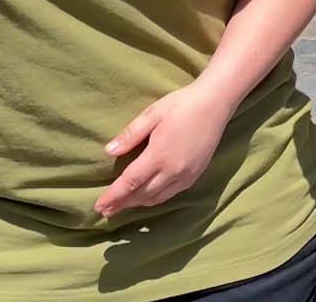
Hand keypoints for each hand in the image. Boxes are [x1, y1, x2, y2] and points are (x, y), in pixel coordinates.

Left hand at [96, 81, 236, 218]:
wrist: (215, 104)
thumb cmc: (181, 105)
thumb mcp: (152, 114)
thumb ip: (130, 135)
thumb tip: (108, 151)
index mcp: (158, 156)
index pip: (130, 183)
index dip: (113, 197)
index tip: (99, 206)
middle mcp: (172, 172)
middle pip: (141, 195)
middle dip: (122, 204)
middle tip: (105, 211)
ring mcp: (185, 176)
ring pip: (156, 198)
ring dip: (137, 204)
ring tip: (122, 207)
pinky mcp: (195, 176)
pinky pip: (170, 194)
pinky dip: (155, 199)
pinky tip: (147, 198)